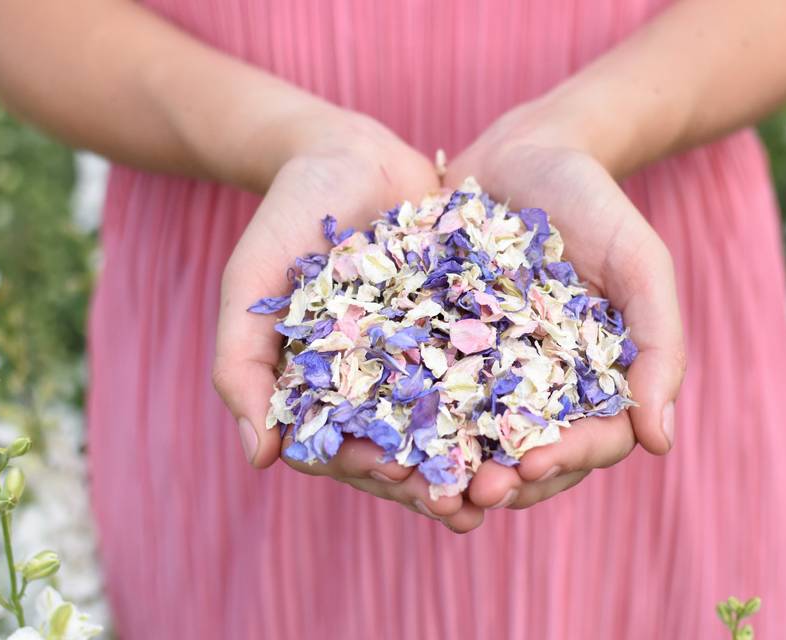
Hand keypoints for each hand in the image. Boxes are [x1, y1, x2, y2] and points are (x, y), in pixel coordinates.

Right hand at [212, 111, 483, 531]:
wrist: (347, 154)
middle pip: (405, 449)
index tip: (403, 484)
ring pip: (453, 421)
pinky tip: (544, 415)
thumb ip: (241, 364)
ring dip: (479, 456)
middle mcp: (376, 383)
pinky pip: (490, 367)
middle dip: (435, 481)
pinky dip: (512, 396)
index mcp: (323, 387)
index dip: (373, 474)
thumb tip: (258, 458)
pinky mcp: (464, 325)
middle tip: (470, 506)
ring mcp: (423, 356)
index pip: (344, 451)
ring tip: (512, 482)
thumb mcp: (251, 284)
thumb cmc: (286, 217)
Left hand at [445, 103, 685, 509]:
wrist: (528, 152)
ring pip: (475, 437)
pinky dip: (411, 420)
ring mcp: (491, 369)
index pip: (592, 441)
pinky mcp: (442, 345)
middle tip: (467, 498)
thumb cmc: (596, 204)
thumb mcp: (640, 264)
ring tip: (423, 486)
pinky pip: (427, 391)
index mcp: (597, 378)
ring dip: (453, 469)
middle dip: (501, 481)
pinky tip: (382, 436)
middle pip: (529, 454)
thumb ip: (659, 345)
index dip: (563, 462)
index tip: (529, 470)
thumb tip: (659, 443)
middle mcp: (544, 385)